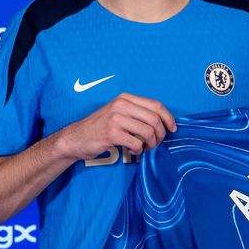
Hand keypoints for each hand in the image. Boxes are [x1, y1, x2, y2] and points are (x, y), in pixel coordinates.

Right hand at [56, 93, 176, 159]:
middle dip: (160, 134)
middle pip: (155, 119)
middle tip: (156, 143)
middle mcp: (121, 105)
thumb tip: (164, 122)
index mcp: (125, 98)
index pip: (156, 105)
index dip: (168, 118)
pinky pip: (137, 143)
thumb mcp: (118, 112)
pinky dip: (139, 150)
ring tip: (145, 148)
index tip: (172, 129)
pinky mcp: (111, 133)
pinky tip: (133, 150)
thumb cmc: (100, 127)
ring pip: (148, 132)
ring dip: (151, 144)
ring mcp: (115, 119)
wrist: (76, 138)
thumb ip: (137, 113)